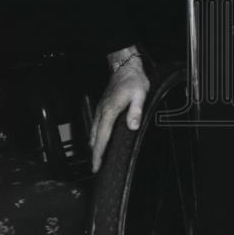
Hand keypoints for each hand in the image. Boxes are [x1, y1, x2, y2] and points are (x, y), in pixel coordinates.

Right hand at [90, 47, 149, 173]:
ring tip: (96, 159)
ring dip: (94, 146)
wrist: (125, 66)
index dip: (98, 154)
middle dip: (94, 154)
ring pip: (93, 132)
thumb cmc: (133, 79)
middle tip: (95, 168)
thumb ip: (136, 110)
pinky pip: (95, 125)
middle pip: (94, 138)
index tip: (96, 166)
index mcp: (110, 111)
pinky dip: (95, 136)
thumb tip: (132, 126)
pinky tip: (98, 140)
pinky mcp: (102, 107)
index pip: (102, 137)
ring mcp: (100, 109)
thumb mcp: (140, 94)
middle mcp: (102, 112)